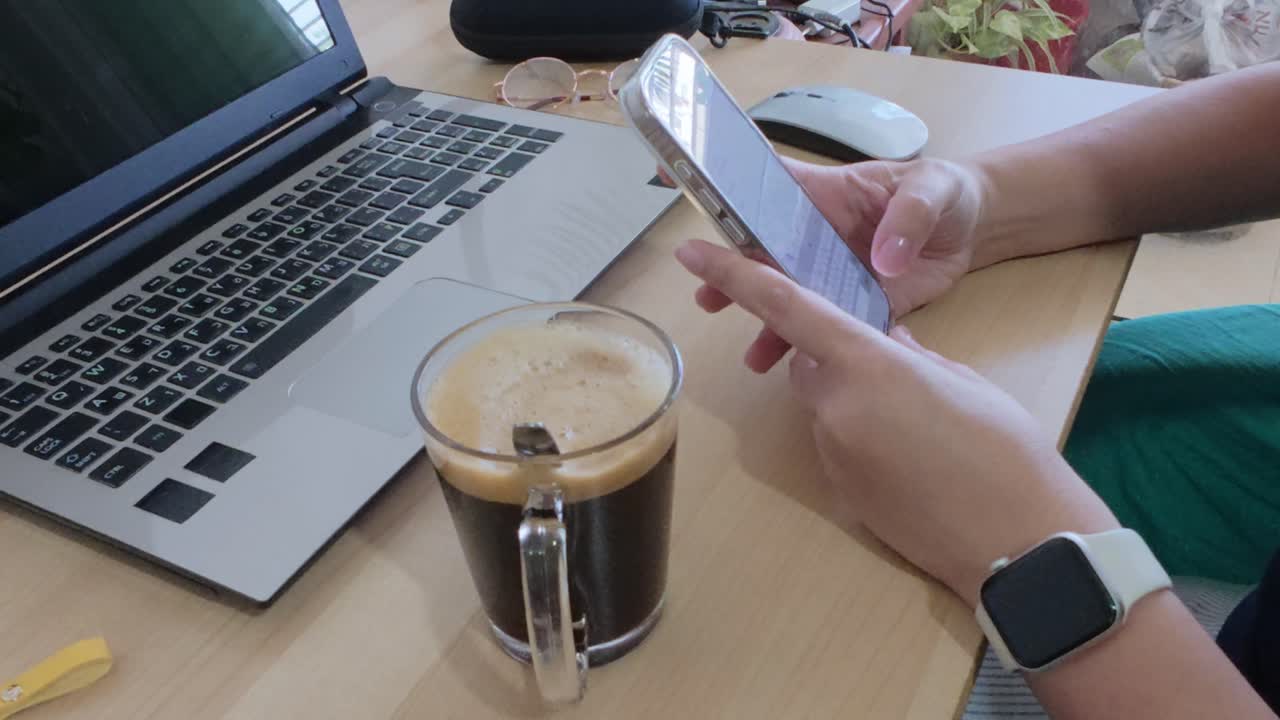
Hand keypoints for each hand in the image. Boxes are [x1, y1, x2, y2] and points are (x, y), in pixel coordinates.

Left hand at [675, 238, 1117, 603]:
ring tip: (922, 428)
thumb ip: (910, 355)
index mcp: (867, 364)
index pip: (785, 307)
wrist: (1019, 545)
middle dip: (836, 358)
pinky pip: (839, 448)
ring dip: (854, 404)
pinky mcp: (841, 494)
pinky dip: (864, 442)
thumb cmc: (1006, 452)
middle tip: (899, 375)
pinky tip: (914, 463)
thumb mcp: (962, 381)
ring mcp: (833, 455)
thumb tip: (886, 344)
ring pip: (826, 408)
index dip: (734, 276)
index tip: (691, 253)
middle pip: (808, 364)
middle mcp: (835, 407)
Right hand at [693, 157, 986, 372]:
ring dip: (767, 322)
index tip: (686, 190)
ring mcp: (836, 271)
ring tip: (752, 354)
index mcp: (828, 195)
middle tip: (708, 298)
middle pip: (765, 252)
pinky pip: (828, 326)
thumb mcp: (932, 189)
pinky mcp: (860, 303)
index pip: (767, 185)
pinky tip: (798, 370)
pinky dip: (810, 347)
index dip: (726, 186)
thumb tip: (882, 259)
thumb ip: (908, 218)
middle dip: (734, 275)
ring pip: (791, 297)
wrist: (978, 228)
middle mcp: (820, 235)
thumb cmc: (948, 192)